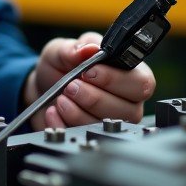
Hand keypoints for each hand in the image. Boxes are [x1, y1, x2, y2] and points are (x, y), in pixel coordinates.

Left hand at [22, 31, 155, 130]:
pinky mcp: (93, 137)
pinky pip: (83, 137)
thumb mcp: (66, 50)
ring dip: (77, 111)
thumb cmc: (64, 64)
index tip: (88, 72)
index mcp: (131, 75)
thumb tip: (89, 48)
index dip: (115, 80)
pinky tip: (53, 111)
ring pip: (106, 126)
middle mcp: (128, 102)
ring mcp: (113, 123)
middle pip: (127, 110)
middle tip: (71, 86)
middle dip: (94, 97)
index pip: (141, 83)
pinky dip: (63, 123)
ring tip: (61, 98)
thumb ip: (76, 48)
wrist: (44, 85)